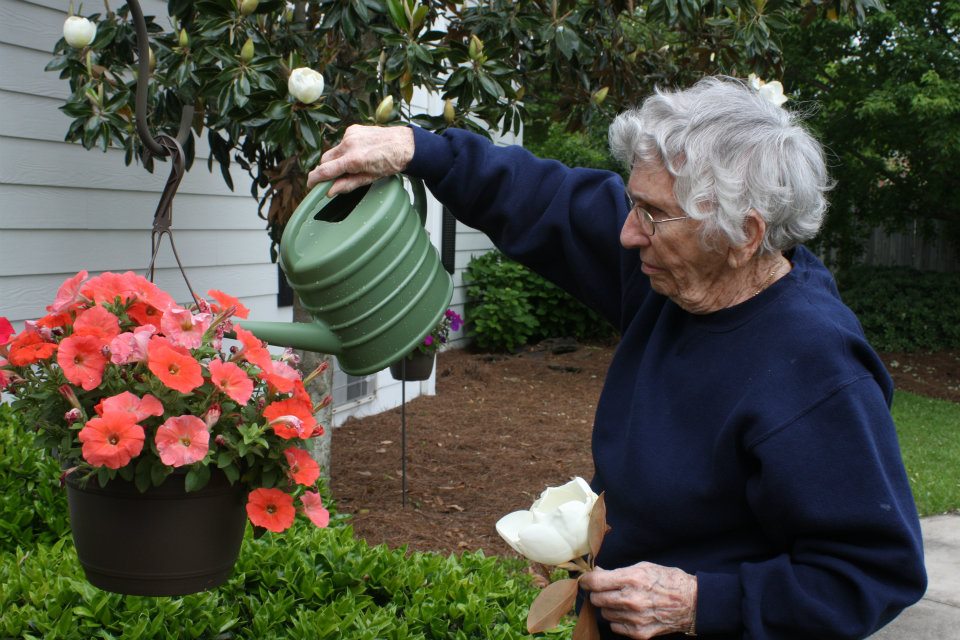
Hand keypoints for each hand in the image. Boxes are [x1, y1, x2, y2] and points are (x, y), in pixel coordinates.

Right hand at [306, 124, 414, 195]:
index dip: (314, 179)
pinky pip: (342, 142)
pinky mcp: (353, 129)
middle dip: (327, 169)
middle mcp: (349, 145)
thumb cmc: (390, 163)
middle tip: (334, 178)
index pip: (325, 170)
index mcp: (354, 160)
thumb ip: (347, 185)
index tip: (310, 184)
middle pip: (325, 160)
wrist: (404, 144)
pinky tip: (358, 152)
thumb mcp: (369, 178)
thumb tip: (330, 191)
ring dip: (337, 159)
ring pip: (333, 151)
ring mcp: (350, 134)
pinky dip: (345, 150)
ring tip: (353, 164)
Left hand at [579, 562, 696, 638]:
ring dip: (609, 607)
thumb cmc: (667, 581)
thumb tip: (596, 573)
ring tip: (622, 600)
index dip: (586, 580)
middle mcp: (631, 600)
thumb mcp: (642, 567)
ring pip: (604, 614)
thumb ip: (617, 572)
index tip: (585, 580)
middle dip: (598, 593)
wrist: (691, 603)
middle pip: (597, 599)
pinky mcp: (639, 633)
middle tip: (605, 589)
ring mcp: (635, 619)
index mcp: (632, 579)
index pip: (596, 582)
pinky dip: (618, 619)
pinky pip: (615, 626)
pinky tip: (629, 612)